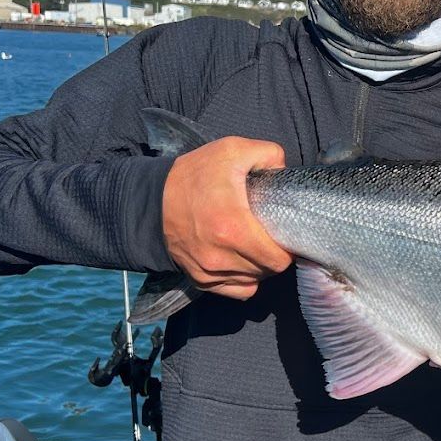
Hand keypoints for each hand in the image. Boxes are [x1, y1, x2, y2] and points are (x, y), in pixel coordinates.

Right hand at [161, 136, 292, 300]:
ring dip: (260, 266)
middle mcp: (220, 257)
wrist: (151, 200)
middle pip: (269, 270)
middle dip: (276, 254)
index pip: (278, 258)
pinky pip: (238, 290)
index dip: (289, 248)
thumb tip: (284, 171)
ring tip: (255, 244)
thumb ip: (268, 154)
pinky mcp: (200, 280)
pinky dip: (245, 279)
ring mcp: (209, 272)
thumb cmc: (194, 176)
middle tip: (271, 235)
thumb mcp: (232, 150)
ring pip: (254, 281)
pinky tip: (243, 260)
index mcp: (233, 228)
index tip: (285, 233)